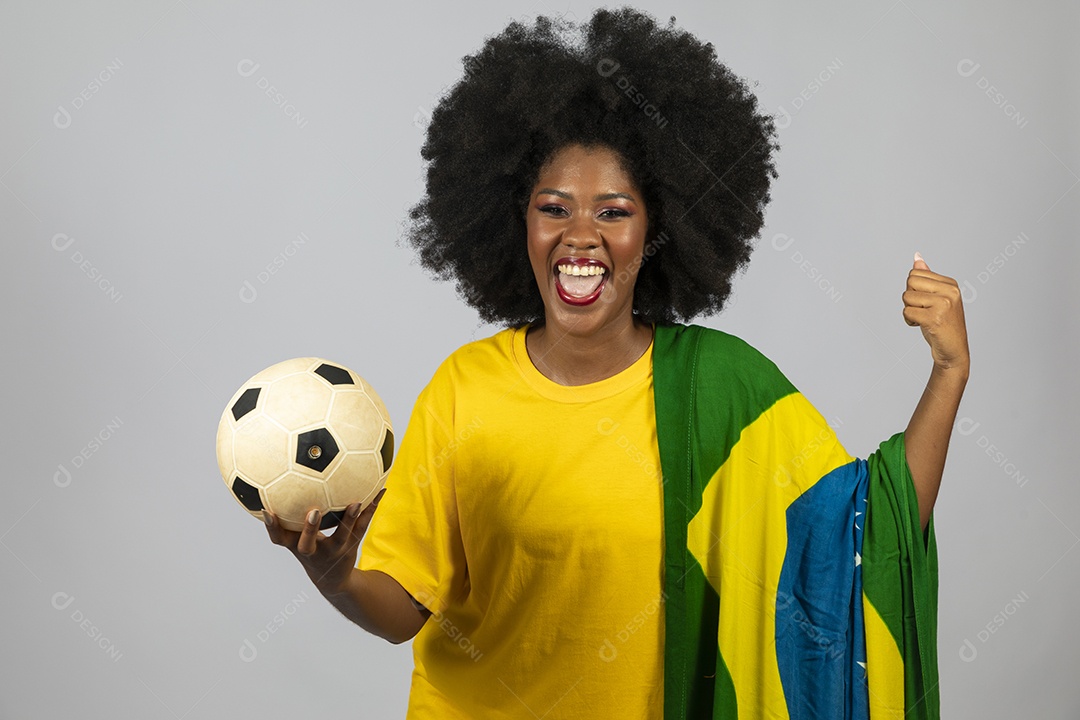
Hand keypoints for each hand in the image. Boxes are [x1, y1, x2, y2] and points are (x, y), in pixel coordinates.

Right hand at [264, 490, 384, 595]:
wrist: (332, 579)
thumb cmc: (309, 549)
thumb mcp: (295, 537)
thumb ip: (287, 517)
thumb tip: (280, 478)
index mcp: (297, 545)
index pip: (279, 539)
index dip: (272, 527)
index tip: (267, 511)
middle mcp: (314, 551)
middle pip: (308, 544)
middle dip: (309, 530)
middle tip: (313, 511)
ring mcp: (335, 550)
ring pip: (342, 536)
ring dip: (349, 519)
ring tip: (356, 503)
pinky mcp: (352, 545)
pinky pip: (362, 525)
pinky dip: (371, 507)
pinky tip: (380, 491)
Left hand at [903, 252, 969, 373]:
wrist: (953, 351)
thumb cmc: (942, 324)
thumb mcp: (934, 298)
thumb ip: (926, 277)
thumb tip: (917, 256)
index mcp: (950, 283)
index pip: (915, 273)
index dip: (913, 289)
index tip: (926, 302)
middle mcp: (950, 291)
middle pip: (910, 282)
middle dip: (910, 298)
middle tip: (923, 311)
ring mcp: (944, 304)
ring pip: (907, 297)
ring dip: (909, 311)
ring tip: (924, 319)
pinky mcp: (935, 318)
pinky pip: (907, 312)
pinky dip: (909, 321)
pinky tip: (922, 326)